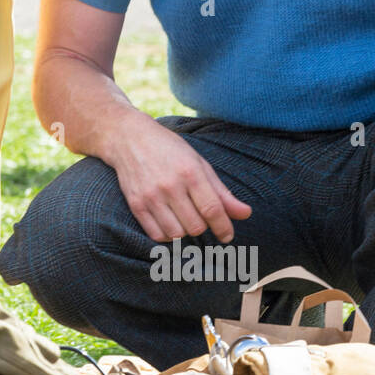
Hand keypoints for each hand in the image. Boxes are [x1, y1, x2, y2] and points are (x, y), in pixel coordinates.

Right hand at [105, 115, 251, 243]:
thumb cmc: (169, 149)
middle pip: (196, 226)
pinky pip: (156, 235)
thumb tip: (245, 214)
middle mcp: (170, 185)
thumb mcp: (198, 164)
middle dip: (204, 228)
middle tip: (202, 219)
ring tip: (186, 221)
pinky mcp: (136, 204)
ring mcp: (151, 196)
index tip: (227, 235)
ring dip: (186, 232)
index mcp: (190, 172)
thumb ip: (222, 192)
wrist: (128, 138)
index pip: (212, 209)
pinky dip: (168, 236)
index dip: (224, 227)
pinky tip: (171, 225)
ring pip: (177, 234)